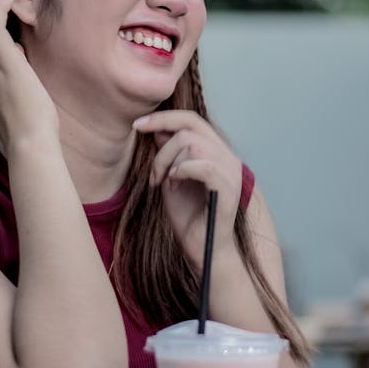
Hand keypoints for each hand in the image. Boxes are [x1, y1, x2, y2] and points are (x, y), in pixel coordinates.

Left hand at [132, 110, 242, 275]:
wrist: (203, 250)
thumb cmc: (188, 217)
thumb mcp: (170, 178)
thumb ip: (168, 153)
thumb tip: (159, 129)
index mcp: (216, 152)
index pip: (192, 120)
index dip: (164, 117)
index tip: (137, 125)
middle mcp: (228, 157)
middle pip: (190, 126)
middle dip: (162, 144)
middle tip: (153, 172)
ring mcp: (231, 172)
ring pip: (193, 144)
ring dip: (167, 161)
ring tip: (162, 182)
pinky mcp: (228, 189)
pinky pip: (203, 166)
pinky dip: (182, 170)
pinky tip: (173, 183)